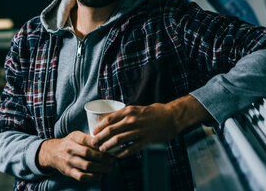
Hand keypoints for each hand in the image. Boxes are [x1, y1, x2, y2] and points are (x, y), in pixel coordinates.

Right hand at [37, 131, 114, 181]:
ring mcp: (69, 161)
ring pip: (87, 165)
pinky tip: (99, 175)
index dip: (100, 144)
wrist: (52, 152)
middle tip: (112, 159)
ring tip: (109, 168)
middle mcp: (70, 149)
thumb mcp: (76, 135)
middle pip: (89, 153)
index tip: (109, 147)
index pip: (88, 139)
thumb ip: (88, 138)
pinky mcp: (68, 171)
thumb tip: (106, 140)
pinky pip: (81, 176)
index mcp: (74, 137)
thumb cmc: (69, 143)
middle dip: (103, 157)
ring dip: (101, 168)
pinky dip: (92, 177)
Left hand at [90, 95, 211, 157]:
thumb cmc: (153, 112)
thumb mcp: (136, 108)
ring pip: (119, 140)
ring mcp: (139, 130)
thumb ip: (124, 114)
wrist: (171, 117)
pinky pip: (131, 148)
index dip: (99, 127)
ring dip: (109, 146)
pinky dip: (122, 153)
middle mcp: (132, 120)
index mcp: (128, 111)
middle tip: (94, 143)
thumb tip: (110, 120)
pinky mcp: (146, 140)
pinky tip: (118, 156)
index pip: (109, 119)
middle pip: (111, 130)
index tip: (93, 132)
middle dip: (100, 137)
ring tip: (103, 150)